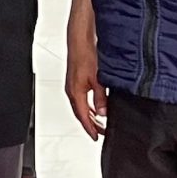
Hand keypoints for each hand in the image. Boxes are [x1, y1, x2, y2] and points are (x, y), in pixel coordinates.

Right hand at [65, 11, 107, 140]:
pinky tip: (96, 106)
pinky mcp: (76, 80)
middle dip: (90, 124)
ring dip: (90, 115)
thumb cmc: (86, 55)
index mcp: (76, 93)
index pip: (83, 116)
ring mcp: (73, 85)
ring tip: (100, 122)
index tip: (96, 137)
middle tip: (100, 132)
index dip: (90, 128)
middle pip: (81, 113)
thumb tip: (104, 113)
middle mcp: (72, 91)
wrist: (80, 40)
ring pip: (81, 106)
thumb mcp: (98, 80)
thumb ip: (101, 98)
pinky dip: (88, 106)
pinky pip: (81, 98)